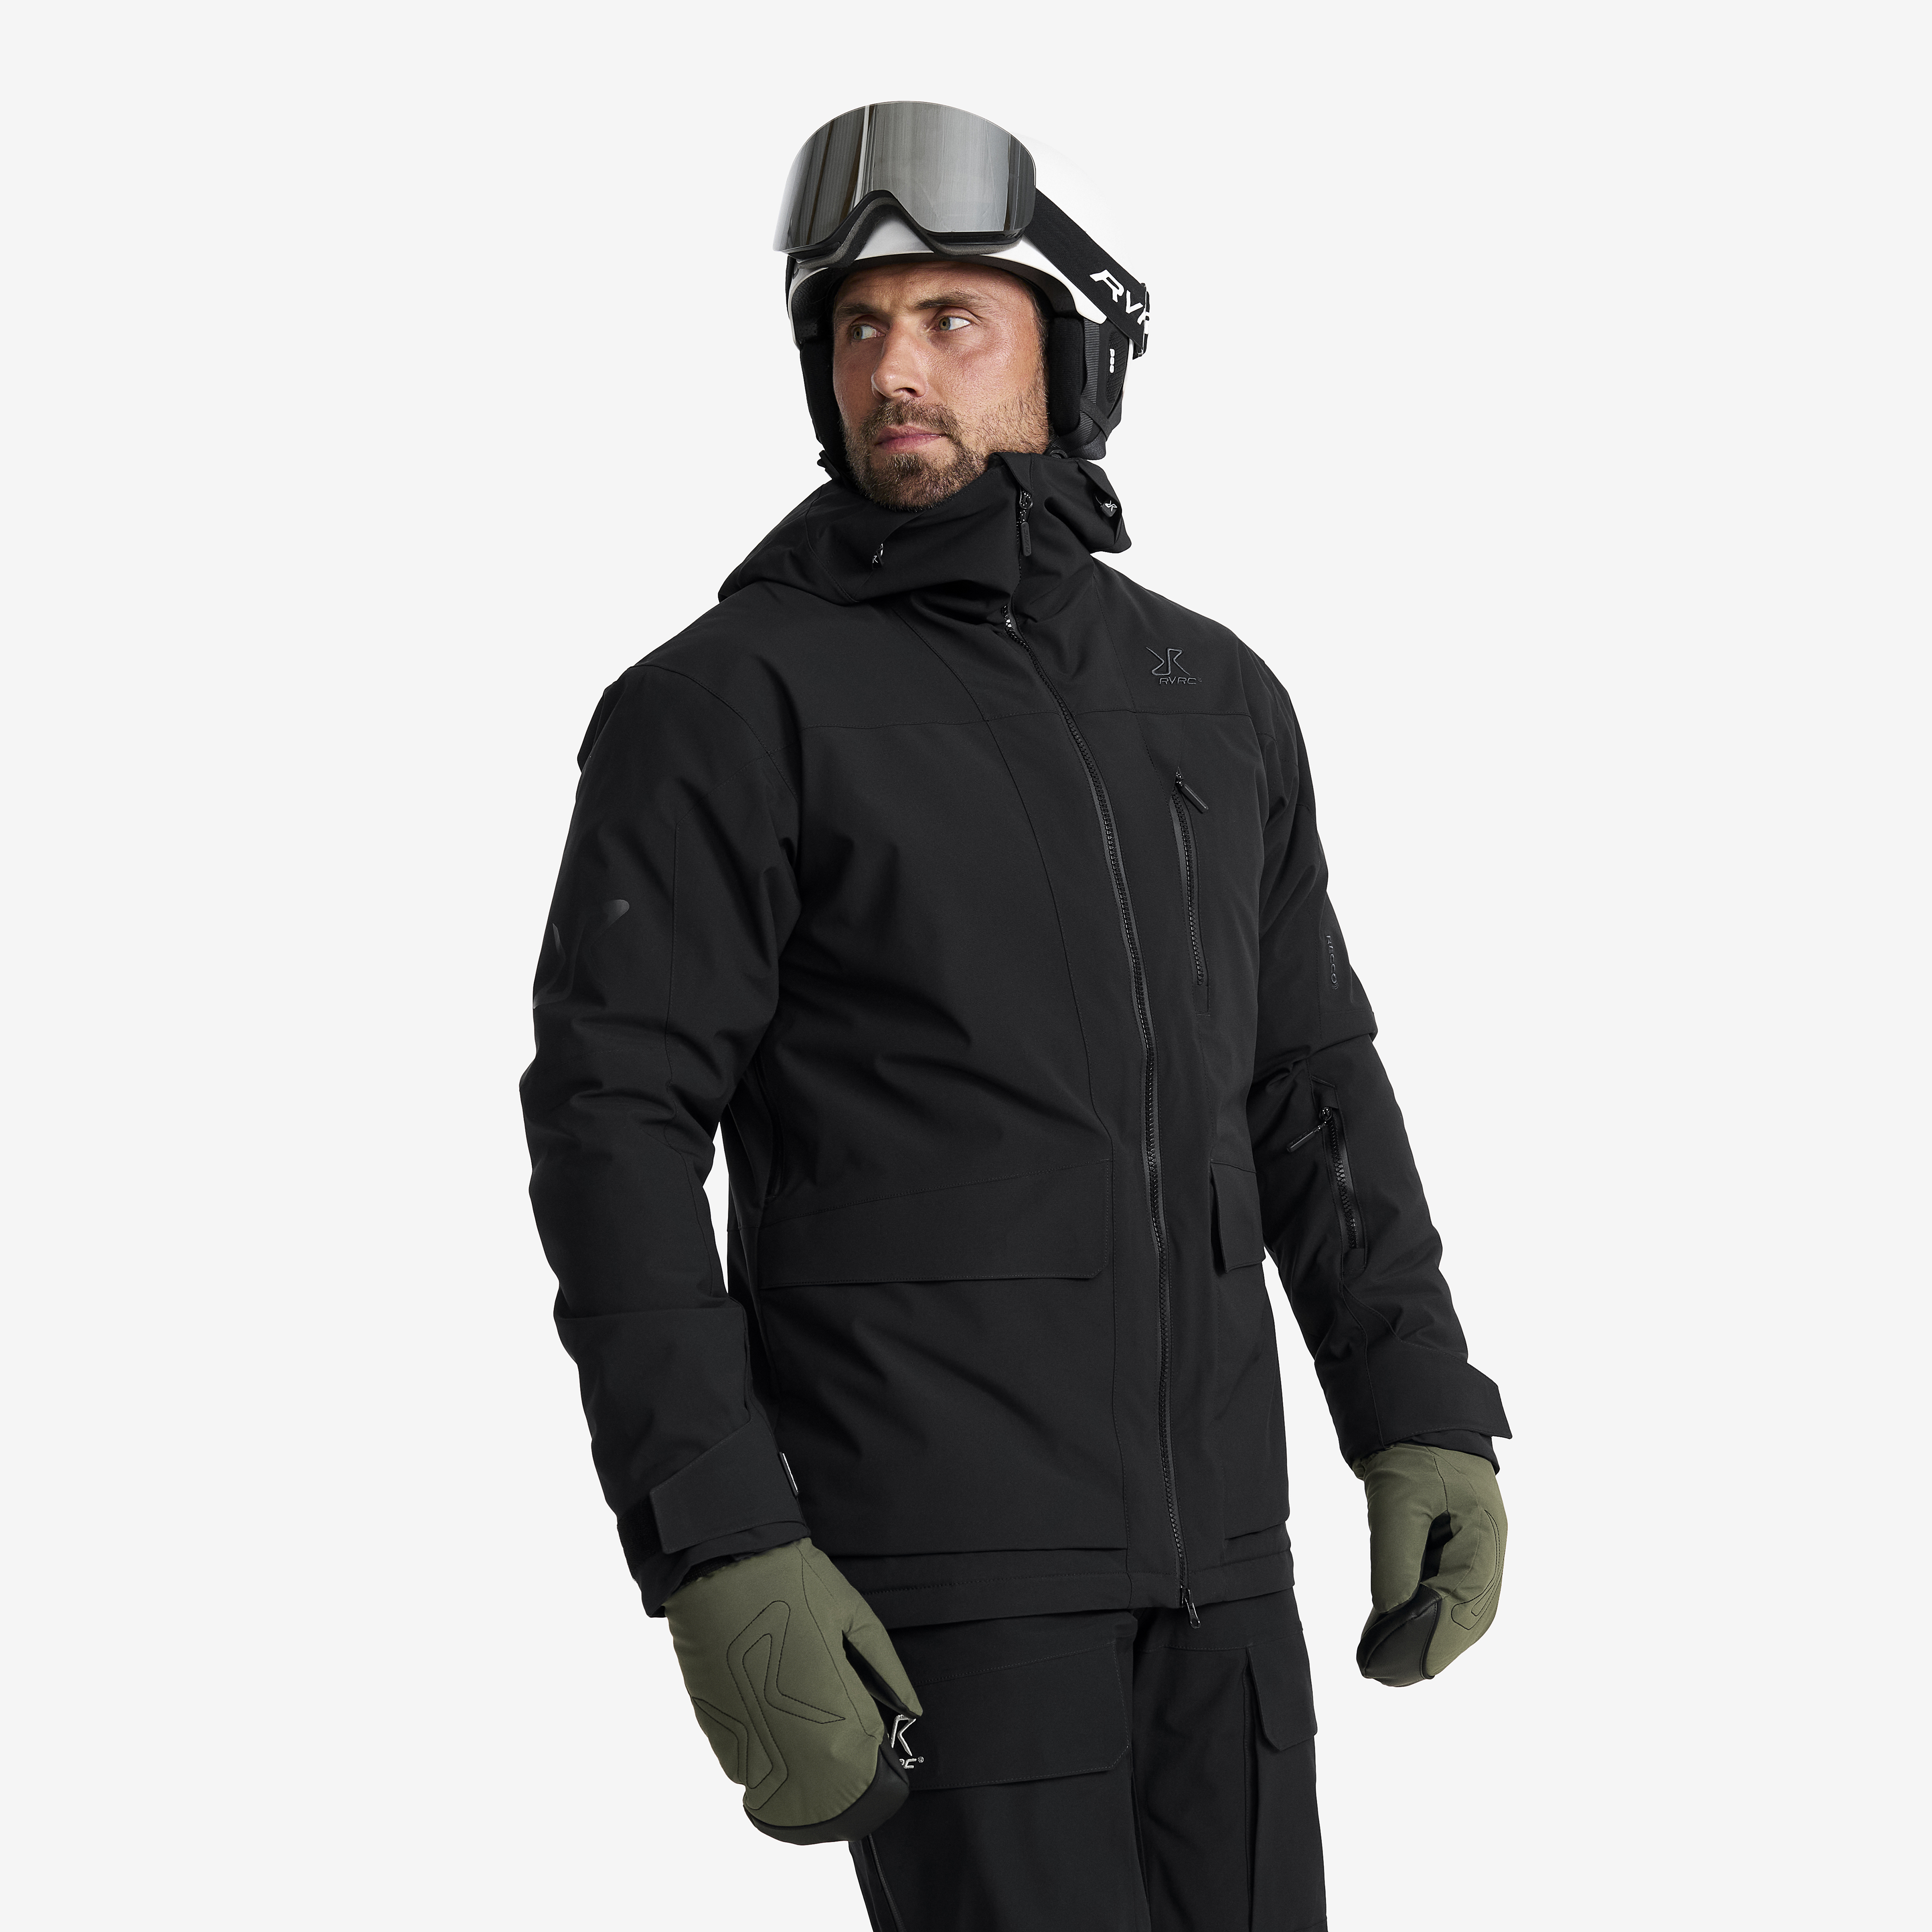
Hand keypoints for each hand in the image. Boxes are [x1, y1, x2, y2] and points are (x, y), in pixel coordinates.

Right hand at [664, 1538, 922, 1841]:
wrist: (722, 1560)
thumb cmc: (796, 1582)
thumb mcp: (854, 1615)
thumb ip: (885, 1669)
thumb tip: (912, 1709)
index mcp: (827, 1699)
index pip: (856, 1766)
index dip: (867, 1765)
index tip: (872, 1751)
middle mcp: (783, 1726)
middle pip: (814, 1787)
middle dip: (831, 1779)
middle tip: (840, 1751)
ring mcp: (743, 1729)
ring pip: (774, 1779)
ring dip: (792, 1769)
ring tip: (802, 1733)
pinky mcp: (712, 1723)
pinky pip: (740, 1762)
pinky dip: (758, 1754)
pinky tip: (768, 1721)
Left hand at [1351, 1444, 1507, 1685]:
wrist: (1415, 1414)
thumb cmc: (1410, 1451)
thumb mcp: (1396, 1500)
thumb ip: (1394, 1557)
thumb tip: (1390, 1614)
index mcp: (1485, 1537)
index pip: (1464, 1605)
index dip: (1430, 1641)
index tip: (1395, 1667)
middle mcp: (1486, 1550)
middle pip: (1467, 1617)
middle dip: (1428, 1649)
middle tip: (1382, 1674)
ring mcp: (1474, 1551)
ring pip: (1457, 1611)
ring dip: (1425, 1638)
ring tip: (1384, 1665)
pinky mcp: (1454, 1549)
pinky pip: (1445, 1594)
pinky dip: (1421, 1616)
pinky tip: (1391, 1631)